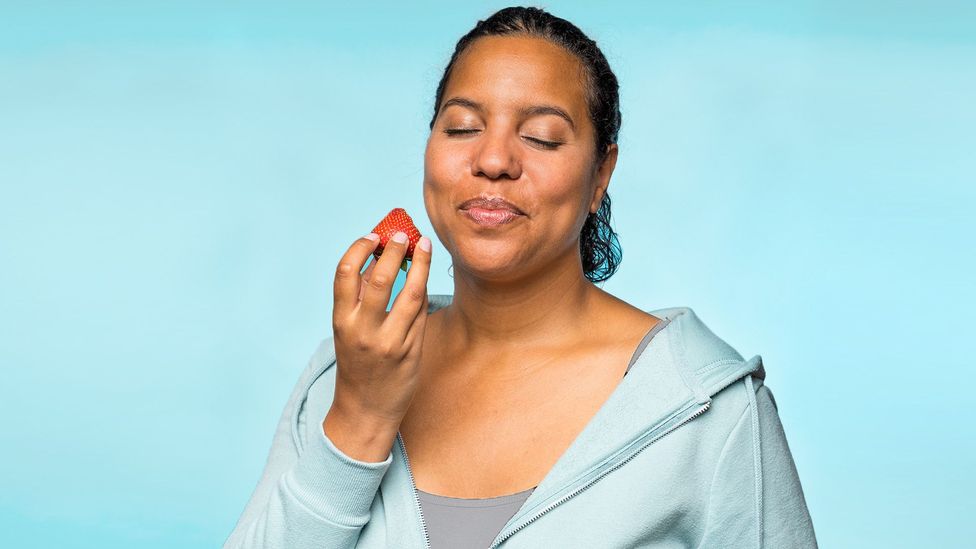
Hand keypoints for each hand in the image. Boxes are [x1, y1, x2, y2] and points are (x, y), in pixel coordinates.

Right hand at [325, 230, 431, 456]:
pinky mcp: (411, 351)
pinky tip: (424, 278)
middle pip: (379, 278)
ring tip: (423, 245)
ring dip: (419, 264)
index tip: (373, 236)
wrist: (366, 409)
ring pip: (410, 293)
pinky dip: (423, 291)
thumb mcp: (347, 330)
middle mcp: (363, 331)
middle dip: (393, 250)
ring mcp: (389, 342)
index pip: (344, 274)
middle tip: (403, 233)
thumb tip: (376, 257)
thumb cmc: (357, 363)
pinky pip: (421, 313)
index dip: (359, 249)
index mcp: (341, 321)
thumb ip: (358, 298)